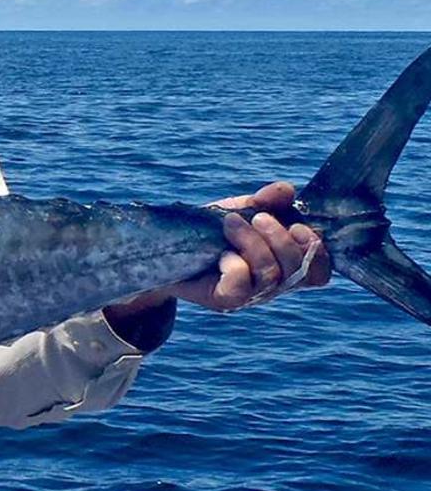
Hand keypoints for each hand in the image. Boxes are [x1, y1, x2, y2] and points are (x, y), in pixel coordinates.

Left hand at [104, 181, 331, 348]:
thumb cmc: (212, 232)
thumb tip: (285, 189)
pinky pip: (240, 286)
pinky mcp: (224, 300)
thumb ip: (265, 201)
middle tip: (258, 217)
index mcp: (284, 264)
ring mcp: (250, 296)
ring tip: (231, 222)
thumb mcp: (241, 210)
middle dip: (280, 238)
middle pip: (299, 270)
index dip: (319, 252)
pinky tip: (221, 253)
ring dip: (253, 242)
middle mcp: (273, 285)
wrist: (169, 250)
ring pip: (270, 274)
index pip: (320, 273)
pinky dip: (235, 265)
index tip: (297, 225)